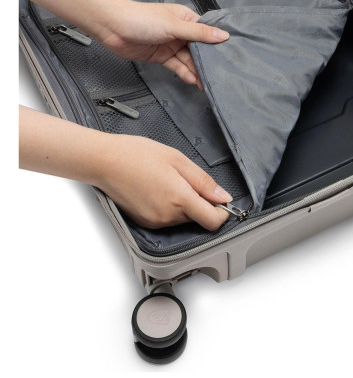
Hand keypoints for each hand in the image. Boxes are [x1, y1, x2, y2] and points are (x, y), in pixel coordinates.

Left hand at [18, 0, 227, 85]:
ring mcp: (171, 44)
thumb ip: (199, 33)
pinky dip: (185, 73)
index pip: (208, 32)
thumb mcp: (174, 25)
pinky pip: (177, 66)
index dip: (218, 43)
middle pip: (199, 49)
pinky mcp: (162, 56)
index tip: (231, 55)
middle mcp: (181, 31)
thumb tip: (223, 35)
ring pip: (189, 60)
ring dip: (197, 70)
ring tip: (208, 83)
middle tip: (221, 74)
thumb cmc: (141, 18)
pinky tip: (193, 81)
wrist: (112, 27)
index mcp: (187, 18)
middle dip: (208, 61)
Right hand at [94, 133, 232, 229]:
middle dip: (200, 202)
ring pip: (183, 218)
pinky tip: (159, 188)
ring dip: (184, 204)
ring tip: (169, 180)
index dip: (222, 212)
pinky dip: (170, 207)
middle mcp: (167, 216)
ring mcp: (154, 222)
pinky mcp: (144, 222)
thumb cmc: (137, 154)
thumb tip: (223, 197)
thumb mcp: (178, 159)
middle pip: (198, 218)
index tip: (221, 200)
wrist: (104, 161)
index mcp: (179, 199)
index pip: (213, 221)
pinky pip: (167, 219)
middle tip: (188, 179)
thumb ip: (203, 182)